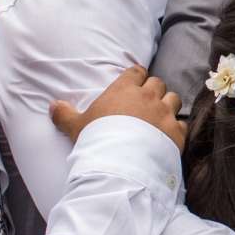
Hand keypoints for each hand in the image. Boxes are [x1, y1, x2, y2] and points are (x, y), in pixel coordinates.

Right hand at [51, 67, 184, 148]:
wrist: (120, 163)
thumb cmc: (96, 140)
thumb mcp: (76, 126)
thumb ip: (64, 114)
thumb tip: (52, 106)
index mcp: (124, 89)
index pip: (136, 71)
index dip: (136, 76)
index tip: (134, 82)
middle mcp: (147, 97)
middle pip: (158, 83)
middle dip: (154, 91)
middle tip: (146, 103)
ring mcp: (164, 113)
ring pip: (174, 99)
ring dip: (168, 106)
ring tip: (160, 116)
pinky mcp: (176, 132)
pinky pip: (182, 124)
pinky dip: (177, 128)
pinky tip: (169, 136)